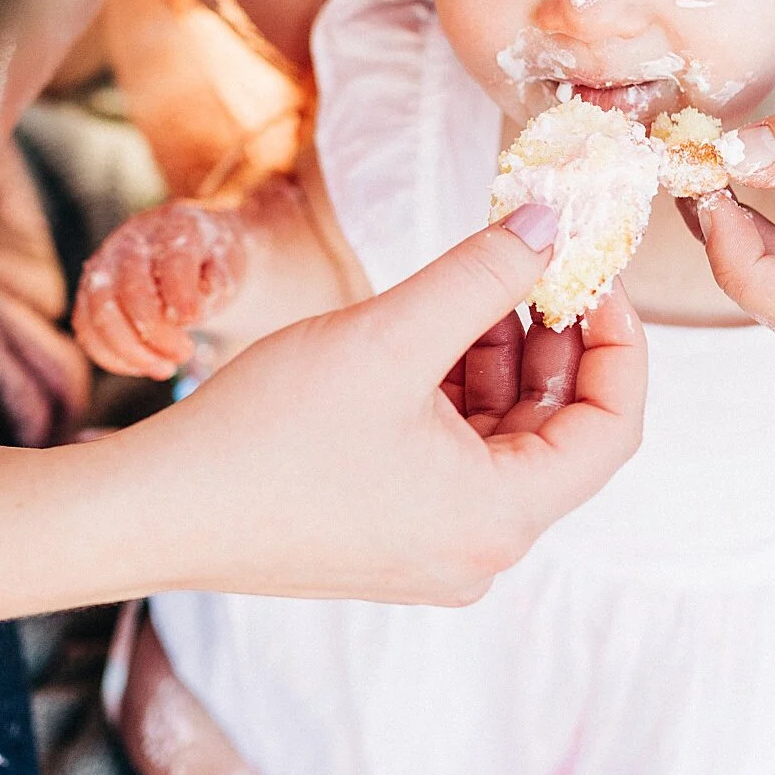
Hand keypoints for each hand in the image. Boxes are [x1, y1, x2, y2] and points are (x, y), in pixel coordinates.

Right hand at [72, 201, 247, 376]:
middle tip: (184, 353)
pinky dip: (111, 356)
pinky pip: (86, 330)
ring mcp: (104, 268)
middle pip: (129, 291)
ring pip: (100, 314)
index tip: (191, 319)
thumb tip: (200, 299)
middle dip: (156, 333)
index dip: (180, 292)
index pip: (173, 261)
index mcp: (173, 228)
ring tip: (165, 368)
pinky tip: (142, 366)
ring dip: (130, 351)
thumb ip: (218, 279)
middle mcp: (131, 244)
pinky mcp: (89, 294)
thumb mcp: (228, 263)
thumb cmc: (212, 260)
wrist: (192, 252)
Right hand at [148, 206, 647, 604]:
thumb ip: (482, 275)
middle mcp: (477, 551)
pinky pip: (454, 459)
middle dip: (552, 341)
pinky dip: (454, 394)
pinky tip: (424, 333)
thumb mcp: (390, 334)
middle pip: (556, 435)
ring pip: (503, 442)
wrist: (154, 510)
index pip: (610, 431)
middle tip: (534, 260)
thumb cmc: (266, 435)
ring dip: (499, 360)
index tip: (595, 273)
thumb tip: (552, 223)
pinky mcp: (389, 537)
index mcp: (498, 519)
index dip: (619, 344)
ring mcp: (432, 551)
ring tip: (472, 284)